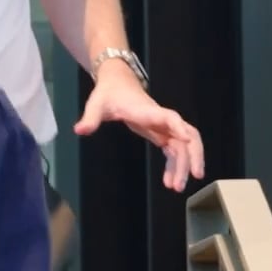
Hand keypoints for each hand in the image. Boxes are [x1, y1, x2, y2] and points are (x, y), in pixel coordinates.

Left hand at [75, 62, 206, 189]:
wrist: (118, 83)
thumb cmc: (109, 93)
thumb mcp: (97, 104)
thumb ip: (90, 118)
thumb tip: (79, 130)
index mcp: (147, 111)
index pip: (168, 117)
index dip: (179, 127)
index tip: (187, 140)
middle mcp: (160, 118)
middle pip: (186, 134)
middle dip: (191, 155)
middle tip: (192, 177)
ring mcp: (163, 127)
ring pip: (184, 145)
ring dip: (184, 165)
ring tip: (177, 187)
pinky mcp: (161, 133)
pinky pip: (174, 151)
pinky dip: (174, 165)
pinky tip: (169, 181)